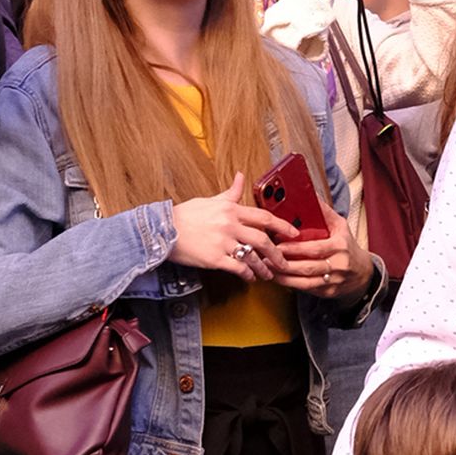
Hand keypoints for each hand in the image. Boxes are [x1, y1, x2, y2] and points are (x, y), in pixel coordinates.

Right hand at [168, 173, 287, 280]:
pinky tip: (250, 278)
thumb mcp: (209, 200)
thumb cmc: (185, 215)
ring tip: (268, 274)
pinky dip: (247, 274)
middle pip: (263, 239)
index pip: (264, 217)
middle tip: (284, 262)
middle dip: (277, 252)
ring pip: (252, 256)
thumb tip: (241, 176)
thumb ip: (230, 193)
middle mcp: (230, 225)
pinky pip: (237, 268)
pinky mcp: (214, 258)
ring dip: (263, 267)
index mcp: (231, 209)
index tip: (293, 233)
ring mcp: (222, 242)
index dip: (282, 226)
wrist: (162, 229)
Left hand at [270, 203, 372, 301]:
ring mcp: (334, 281)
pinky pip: (307, 290)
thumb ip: (325, 213)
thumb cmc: (347, 246)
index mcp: (340, 246)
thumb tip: (311, 195)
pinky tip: (279, 279)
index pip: (315, 248)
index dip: (295, 249)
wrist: (363, 273)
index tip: (278, 245)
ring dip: (284, 277)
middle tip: (267, 258)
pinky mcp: (328, 293)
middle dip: (285, 264)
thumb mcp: (341, 227)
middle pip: (308, 267)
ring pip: (305, 282)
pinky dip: (291, 285)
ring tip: (268, 269)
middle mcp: (338, 265)